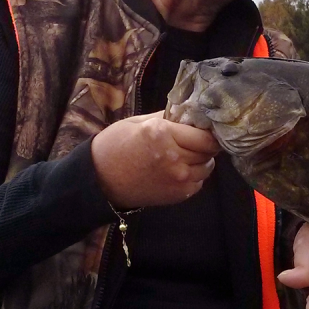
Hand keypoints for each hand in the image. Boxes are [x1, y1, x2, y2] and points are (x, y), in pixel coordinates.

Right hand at [91, 111, 220, 208]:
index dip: (207, 132)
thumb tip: (189, 114)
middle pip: (208, 150)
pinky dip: (194, 176)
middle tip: (195, 142)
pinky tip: (179, 171)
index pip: (204, 135)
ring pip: (207, 167)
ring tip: (187, 156)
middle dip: (205, 145)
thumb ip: (166, 117)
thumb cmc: (115, 146)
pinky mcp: (177, 194)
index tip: (203, 130)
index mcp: (162, 133)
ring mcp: (177, 178)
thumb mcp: (138, 122)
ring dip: (201, 161)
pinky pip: (198, 183)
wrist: (100, 180)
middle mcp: (174, 156)